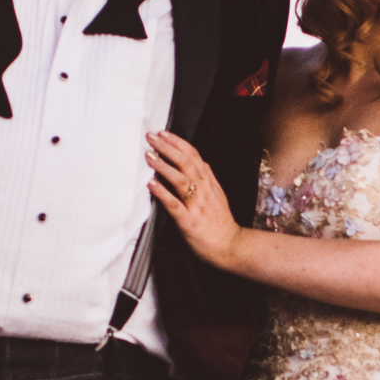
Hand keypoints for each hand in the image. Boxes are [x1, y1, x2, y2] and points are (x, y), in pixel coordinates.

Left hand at [146, 132, 242, 270]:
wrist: (230, 246)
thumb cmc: (220, 223)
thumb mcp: (217, 194)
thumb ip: (206, 178)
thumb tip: (196, 162)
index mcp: (209, 182)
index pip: (194, 155)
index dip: (178, 142)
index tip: (164, 134)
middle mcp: (204, 190)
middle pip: (185, 162)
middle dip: (167, 148)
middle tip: (151, 137)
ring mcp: (196, 205)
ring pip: (180, 179)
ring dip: (163, 166)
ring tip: (149, 156)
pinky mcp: (189, 221)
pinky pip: (174, 205)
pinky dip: (162, 193)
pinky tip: (151, 184)